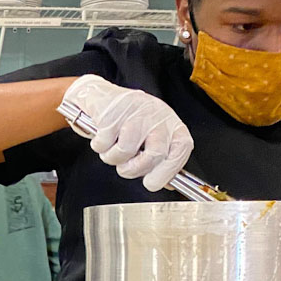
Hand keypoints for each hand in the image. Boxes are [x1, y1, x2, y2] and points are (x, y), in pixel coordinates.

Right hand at [62, 74, 193, 191]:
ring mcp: (135, 113)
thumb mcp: (152, 136)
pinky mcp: (112, 114)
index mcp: (171, 124)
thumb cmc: (130, 121)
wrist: (102, 96)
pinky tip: (103, 136)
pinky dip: (99, 146)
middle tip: (126, 168)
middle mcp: (157, 116)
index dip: (167, 171)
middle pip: (154, 155)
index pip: (181, 150)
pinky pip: (103, 145)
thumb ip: (160, 159)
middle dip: (135, 170)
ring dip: (112, 158)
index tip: (152, 182)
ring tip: (112, 147)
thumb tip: (163, 183)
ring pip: (125, 152)